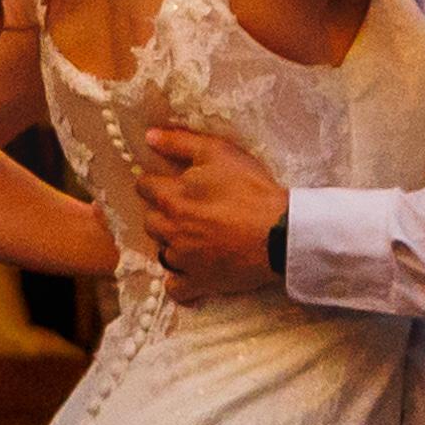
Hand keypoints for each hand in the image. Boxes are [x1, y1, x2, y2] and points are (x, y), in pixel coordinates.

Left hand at [134, 124, 290, 301]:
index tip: (167, 183)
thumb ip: (180, 143)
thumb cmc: (251, 189)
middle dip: (161, 213)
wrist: (280, 232)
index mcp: (172, 197)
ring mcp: (184, 259)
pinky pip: (175, 288)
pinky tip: (190, 272)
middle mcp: (171, 229)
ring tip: (191, 238)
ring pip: (161, 252)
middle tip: (184, 210)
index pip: (144, 187)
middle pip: (150, 221)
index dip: (155, 182)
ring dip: (171, 244)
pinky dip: (179, 281)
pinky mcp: (200, 282)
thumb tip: (149, 137)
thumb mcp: (217, 152)